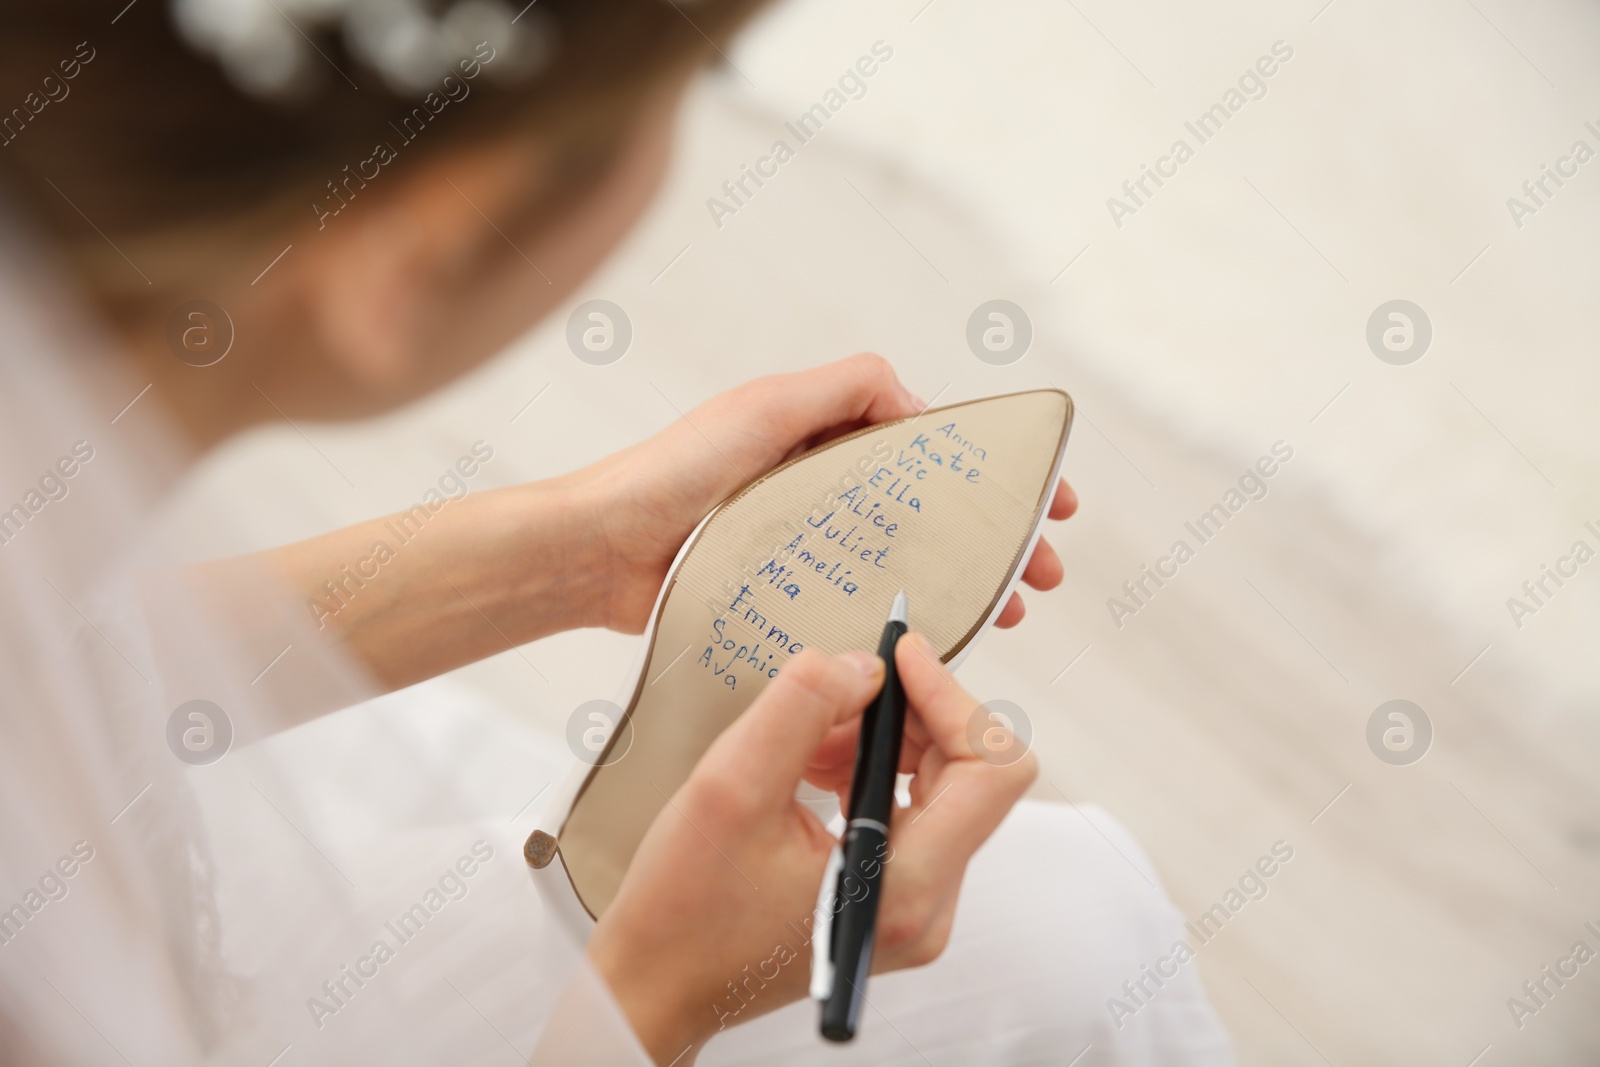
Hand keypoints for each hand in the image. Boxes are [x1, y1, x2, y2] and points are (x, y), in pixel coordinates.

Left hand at [570, 353, 1075, 632]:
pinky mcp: (785, 593)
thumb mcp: (765, 407)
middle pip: (933, 513)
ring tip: (1008, 614)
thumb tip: (920, 405)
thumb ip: (845, 389)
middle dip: (998, 541)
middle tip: (1044, 576)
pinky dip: (908, 616)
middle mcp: (823, 488)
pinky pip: (861, 600)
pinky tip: (940, 640)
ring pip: (907, 561)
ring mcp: (807, 544)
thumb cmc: (672, 472)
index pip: (933, 450)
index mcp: (826, 436)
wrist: (598, 550)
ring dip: (966, 583)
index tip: (1049, 503)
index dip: (996, 475)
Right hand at [585, 637, 1036, 1064]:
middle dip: (905, 718)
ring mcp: (913, 905)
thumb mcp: (730, 787)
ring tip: (808, 742)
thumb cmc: (686, 913)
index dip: (952, 698)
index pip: (992, 771)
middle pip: (968, 772)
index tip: (901, 659)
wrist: (659, 983)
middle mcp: (926, 904)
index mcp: (905, 886)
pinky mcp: (892, 897)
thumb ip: (801, 709)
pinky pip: (908, 810)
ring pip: (937, 786)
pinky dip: (867, 771)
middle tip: (837, 696)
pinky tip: (809, 768)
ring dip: (880, 742)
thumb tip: (861, 666)